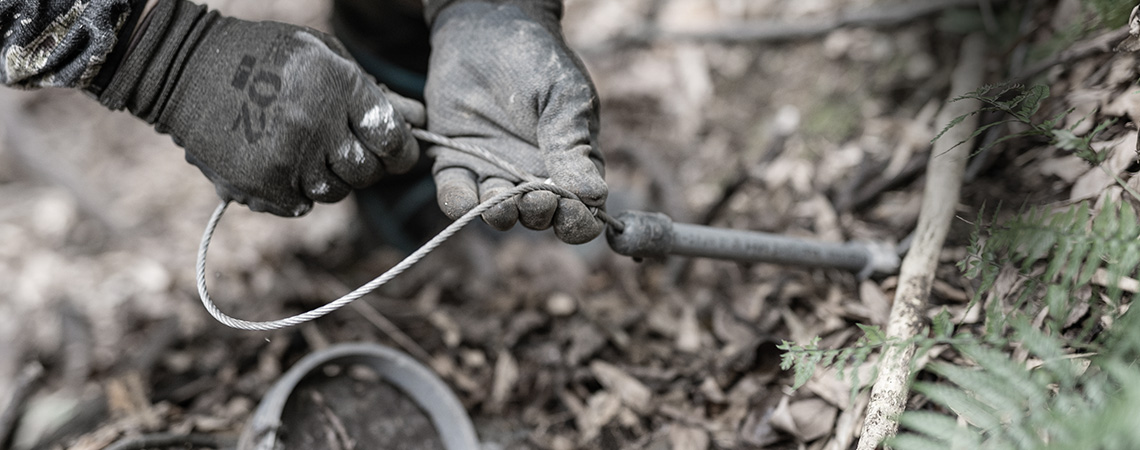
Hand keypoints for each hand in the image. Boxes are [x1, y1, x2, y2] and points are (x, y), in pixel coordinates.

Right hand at [99, 0, 423, 216]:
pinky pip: (300, 204)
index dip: (399, 150)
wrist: (184, 70)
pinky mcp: (261, 183)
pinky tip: (277, 160)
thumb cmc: (264, 56)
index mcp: (337, 84)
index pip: (391, 136)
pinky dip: (295, 190)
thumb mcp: (322, 53)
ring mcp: (287, 157)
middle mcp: (316, 123)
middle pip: (366, 171)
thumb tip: (418, 119)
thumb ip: (370, 90)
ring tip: (301, 148)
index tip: (394, 152)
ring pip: (335, 191)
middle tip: (341, 147)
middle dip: (362, 164)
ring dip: (327, 177)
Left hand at [424, 1, 606, 243]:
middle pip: (540, 220)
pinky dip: (460, 204)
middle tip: (533, 197)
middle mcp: (535, 176)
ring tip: (501, 201)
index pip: (581, 213)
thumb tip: (595, 196)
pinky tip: (465, 198)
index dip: (577, 222)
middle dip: (538, 216)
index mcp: (573, 165)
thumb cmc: (538, 59)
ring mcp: (496, 172)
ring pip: (499, 215)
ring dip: (500, 216)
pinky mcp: (456, 160)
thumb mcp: (564, 97)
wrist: (487, 27)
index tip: (568, 208)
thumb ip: (573, 145)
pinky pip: (457, 195)